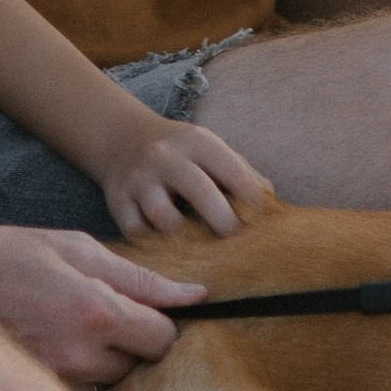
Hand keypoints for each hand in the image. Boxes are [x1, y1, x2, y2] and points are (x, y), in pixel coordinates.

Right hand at [0, 225, 203, 386]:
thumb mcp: (78, 249)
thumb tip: (196, 296)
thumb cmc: (15, 255)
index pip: (163, 338)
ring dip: (101, 362)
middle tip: (99, 315)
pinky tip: (51, 349)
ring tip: (69, 330)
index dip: (160, 323)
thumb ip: (140, 278)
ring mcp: (55, 382)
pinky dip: (74, 377)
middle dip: (130, 342)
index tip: (145, 311)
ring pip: (108, 383)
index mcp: (96, 311)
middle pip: (138, 365)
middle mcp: (79, 355)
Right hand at [101, 118, 272, 239]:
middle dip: (223, 224)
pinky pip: (137, 233)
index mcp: (197, 141)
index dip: (252, 202)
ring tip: (201, 251)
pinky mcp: (118, 201)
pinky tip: (169, 252)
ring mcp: (139, 179)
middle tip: (235, 244)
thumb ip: (242, 173)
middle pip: (201, 193)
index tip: (261, 225)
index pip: (233, 172)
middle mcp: (166, 157)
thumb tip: (273, 207)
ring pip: (164, 218)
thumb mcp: (211, 149)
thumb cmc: (181, 152)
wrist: (123, 138)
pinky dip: (155, 246)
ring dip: (186, 239)